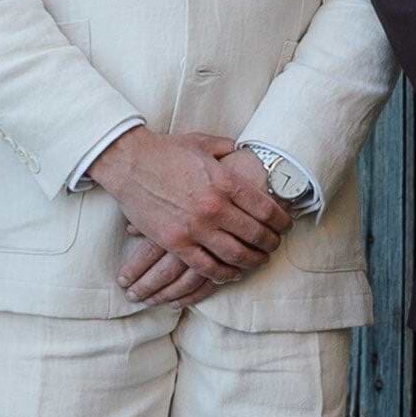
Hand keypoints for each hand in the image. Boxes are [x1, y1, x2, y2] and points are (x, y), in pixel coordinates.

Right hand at [88, 127, 287, 302]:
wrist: (129, 163)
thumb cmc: (166, 151)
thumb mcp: (203, 143)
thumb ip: (228, 149)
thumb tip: (244, 151)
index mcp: (226, 182)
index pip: (266, 209)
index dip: (281, 220)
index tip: (286, 225)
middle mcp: (215, 208)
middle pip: (255, 234)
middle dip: (271, 243)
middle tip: (275, 245)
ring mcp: (195, 228)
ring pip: (235, 255)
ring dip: (252, 261)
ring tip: (259, 260)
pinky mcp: (176, 243)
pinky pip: (206, 266)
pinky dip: (223, 273)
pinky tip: (231, 272)